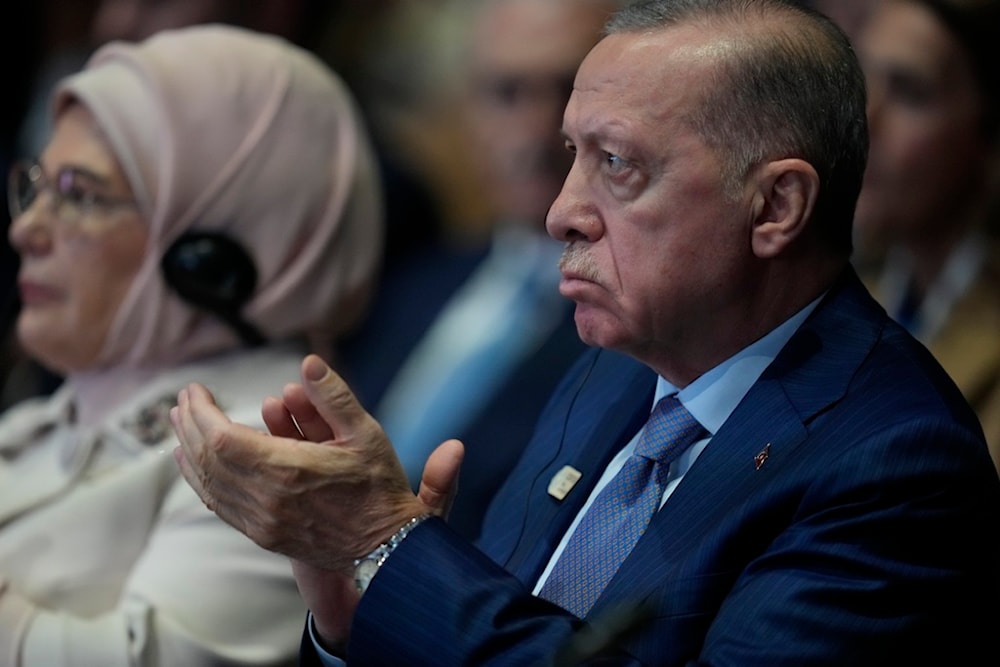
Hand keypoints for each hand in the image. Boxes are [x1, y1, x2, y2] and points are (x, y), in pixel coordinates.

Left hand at [171, 354, 462, 571]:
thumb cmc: (378, 485)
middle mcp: (266, 500)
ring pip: (209, 485)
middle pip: (208, 460)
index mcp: (287, 470)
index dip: (202, 412)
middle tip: (184, 400)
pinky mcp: (263, 536)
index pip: (221, 438)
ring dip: (188, 452)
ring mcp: (261, 522)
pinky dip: (201, 480)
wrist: (386, 546)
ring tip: (180, 425)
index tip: (195, 389)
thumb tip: (308, 363)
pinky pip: (219, 505)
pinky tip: (193, 464)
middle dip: (190, 426)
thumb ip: (333, 397)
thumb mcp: (365, 433)